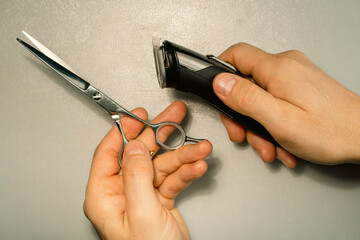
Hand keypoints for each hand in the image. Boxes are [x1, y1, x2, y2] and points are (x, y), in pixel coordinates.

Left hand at [84, 101, 211, 239]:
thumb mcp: (142, 213)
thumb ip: (136, 177)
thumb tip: (134, 148)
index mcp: (105, 195)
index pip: (110, 153)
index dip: (126, 131)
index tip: (140, 115)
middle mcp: (122, 192)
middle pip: (141, 154)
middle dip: (162, 136)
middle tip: (175, 118)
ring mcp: (143, 195)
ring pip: (162, 166)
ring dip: (184, 157)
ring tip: (200, 149)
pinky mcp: (160, 200)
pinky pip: (173, 179)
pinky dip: (187, 172)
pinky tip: (198, 166)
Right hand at [212, 43, 359, 165]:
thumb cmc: (330, 131)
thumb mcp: (278, 120)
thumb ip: (246, 98)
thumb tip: (220, 83)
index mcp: (278, 69)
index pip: (236, 54)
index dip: (220, 73)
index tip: (217, 94)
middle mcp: (287, 66)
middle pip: (246, 82)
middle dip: (242, 114)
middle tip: (245, 135)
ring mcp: (295, 76)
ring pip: (260, 96)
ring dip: (259, 125)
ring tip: (271, 146)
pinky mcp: (301, 87)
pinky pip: (276, 101)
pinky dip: (273, 123)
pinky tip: (281, 142)